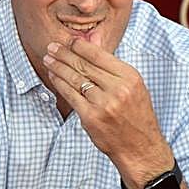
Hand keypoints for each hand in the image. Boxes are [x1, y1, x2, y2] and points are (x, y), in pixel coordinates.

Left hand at [42, 38, 172, 188]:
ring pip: (75, 79)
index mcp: (130, 77)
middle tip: (52, 46)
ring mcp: (103, 104)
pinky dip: (60, 84)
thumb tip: (92, 45)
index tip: (69, 41)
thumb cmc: (136, 116)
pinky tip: (54, 77)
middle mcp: (117, 89)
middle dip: (64, 54)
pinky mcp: (91, 117)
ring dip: (58, 67)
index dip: (81, 46)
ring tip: (48, 60)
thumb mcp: (134, 87)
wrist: (140, 147)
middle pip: (84, 66)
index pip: (100, 55)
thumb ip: (114, 69)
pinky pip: (71, 96)